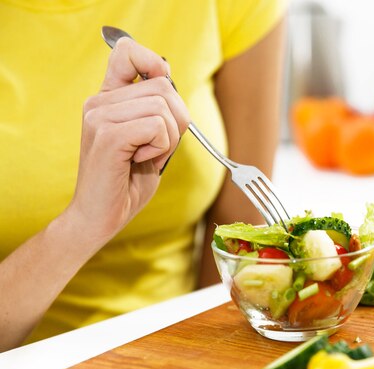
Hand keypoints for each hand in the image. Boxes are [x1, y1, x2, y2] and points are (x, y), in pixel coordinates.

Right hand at [67, 37, 189, 242]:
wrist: (99, 216)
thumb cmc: (126, 181)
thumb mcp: (150, 139)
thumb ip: (158, 111)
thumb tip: (171, 80)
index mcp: (107, 99)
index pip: (127, 51)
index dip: (154, 62)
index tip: (161, 88)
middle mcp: (99, 102)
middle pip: (164, 86)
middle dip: (178, 120)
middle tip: (158, 146)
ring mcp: (100, 116)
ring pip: (164, 107)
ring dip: (169, 138)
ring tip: (146, 156)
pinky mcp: (108, 135)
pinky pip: (157, 127)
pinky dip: (160, 149)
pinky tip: (139, 162)